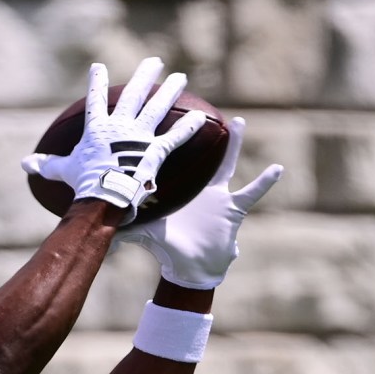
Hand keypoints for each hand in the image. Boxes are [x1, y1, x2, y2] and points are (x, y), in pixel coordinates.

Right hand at [21, 59, 206, 224]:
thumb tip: (25, 165)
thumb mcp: (62, 171)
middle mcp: (120, 126)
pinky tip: (201, 118)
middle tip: (154, 61)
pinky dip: (188, 128)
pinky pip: (175, 138)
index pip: (95, 100)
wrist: (103, 197)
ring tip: (181, 77)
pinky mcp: (155, 151)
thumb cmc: (82, 184)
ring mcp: (139, 137)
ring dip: (170, 91)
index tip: (98, 67)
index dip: (96, 82)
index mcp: (97, 129)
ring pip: (158, 108)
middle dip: (145, 75)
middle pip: (135, 95)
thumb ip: (47, 165)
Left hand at [116, 116, 283, 288]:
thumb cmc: (168, 249)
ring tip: (238, 122)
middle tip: (199, 105)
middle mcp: (197, 189)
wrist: (189, 269)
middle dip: (199, 131)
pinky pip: (251, 194)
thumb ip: (124, 228)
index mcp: (178, 190)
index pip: (171, 160)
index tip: (160, 119)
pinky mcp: (232, 210)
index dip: (167, 143)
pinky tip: (277, 168)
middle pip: (198, 155)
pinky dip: (264, 183)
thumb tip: (97, 228)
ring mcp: (217, 197)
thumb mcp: (145, 232)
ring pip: (226, 165)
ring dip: (233, 145)